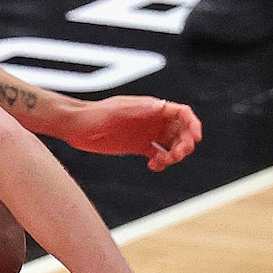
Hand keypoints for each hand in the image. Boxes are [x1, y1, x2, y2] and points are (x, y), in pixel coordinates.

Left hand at [59, 96, 201, 170]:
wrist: (76, 126)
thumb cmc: (95, 114)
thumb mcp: (119, 110)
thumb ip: (140, 109)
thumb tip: (162, 106)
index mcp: (151, 108)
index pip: (182, 113)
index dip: (193, 124)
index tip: (195, 138)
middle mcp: (152, 120)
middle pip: (181, 131)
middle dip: (185, 144)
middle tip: (176, 155)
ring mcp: (145, 134)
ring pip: (172, 145)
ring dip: (175, 155)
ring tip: (163, 162)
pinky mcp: (137, 146)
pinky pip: (158, 154)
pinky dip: (162, 162)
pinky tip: (154, 166)